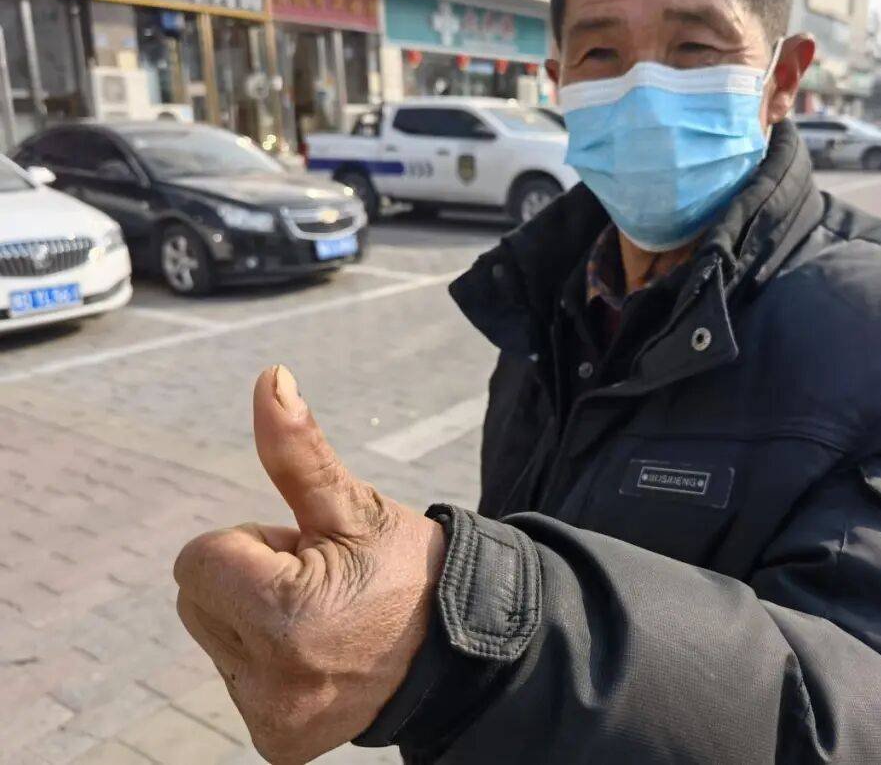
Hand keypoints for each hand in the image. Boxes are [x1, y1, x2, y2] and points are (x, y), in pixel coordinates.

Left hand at [174, 366, 446, 764]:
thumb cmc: (406, 566)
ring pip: (214, 635)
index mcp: (286, 614)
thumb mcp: (354, 506)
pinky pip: (237, 678)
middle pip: (196, 597)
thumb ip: (297, 451)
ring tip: (324, 616)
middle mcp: (272, 680)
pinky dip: (267, 659)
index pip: (198, 558)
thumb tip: (268, 378)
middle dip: (248, 578)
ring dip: (255, 616)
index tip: (310, 553)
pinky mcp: (277, 742)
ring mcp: (274, 718)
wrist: (459, 648)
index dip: (255, 544)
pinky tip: (319, 653)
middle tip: (320, 583)